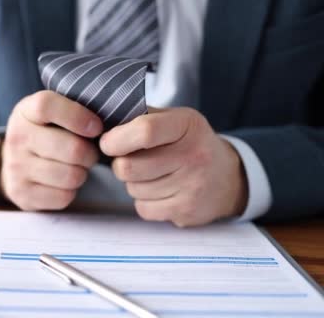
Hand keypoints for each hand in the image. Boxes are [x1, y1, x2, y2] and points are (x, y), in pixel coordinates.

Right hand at [0, 91, 102, 209]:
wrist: (13, 163)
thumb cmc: (45, 133)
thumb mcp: (51, 114)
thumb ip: (75, 109)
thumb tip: (110, 123)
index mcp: (25, 112)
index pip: (47, 106)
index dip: (77, 116)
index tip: (96, 127)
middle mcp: (16, 138)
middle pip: (72, 149)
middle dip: (90, 154)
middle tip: (90, 153)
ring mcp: (16, 168)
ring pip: (71, 176)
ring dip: (82, 173)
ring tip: (77, 167)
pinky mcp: (22, 194)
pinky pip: (63, 197)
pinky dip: (70, 191)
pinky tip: (63, 182)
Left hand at [100, 107, 247, 226]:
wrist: (227, 177)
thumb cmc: (189, 143)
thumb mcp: (174, 119)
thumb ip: (140, 117)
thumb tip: (101, 126)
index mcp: (187, 125)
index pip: (144, 132)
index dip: (116, 140)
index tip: (107, 143)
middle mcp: (193, 156)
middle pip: (129, 167)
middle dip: (120, 164)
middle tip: (130, 159)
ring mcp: (192, 187)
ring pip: (133, 189)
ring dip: (133, 183)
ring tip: (153, 174)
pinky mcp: (186, 211)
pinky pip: (143, 208)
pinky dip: (144, 200)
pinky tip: (160, 190)